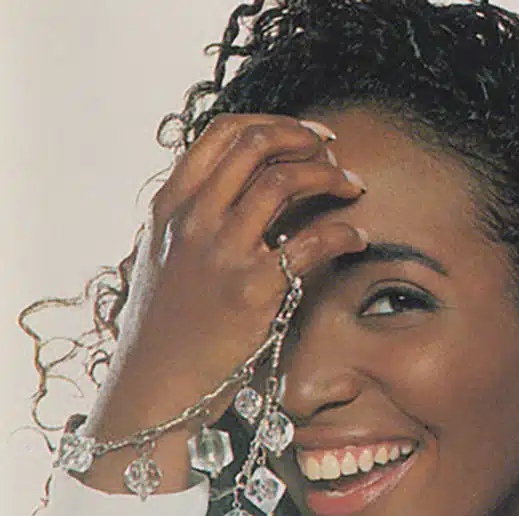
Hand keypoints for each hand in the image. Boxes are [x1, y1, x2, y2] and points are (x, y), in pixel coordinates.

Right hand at [84, 113, 367, 492]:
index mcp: (170, 206)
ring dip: (329, 177)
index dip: (273, 125)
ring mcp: (222, 251)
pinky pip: (313, 241)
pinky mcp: (253, 288)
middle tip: (335, 155)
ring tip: (352, 187)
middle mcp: (193, 219)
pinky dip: (344, 232)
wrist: (158, 384)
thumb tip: (234, 197)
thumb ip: (191, 222)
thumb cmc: (167, 330)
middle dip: (306, 141)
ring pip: (285, 181)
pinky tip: (357, 238)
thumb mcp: (163, 260)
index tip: (307, 136)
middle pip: (256, 146)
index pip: (222, 134)